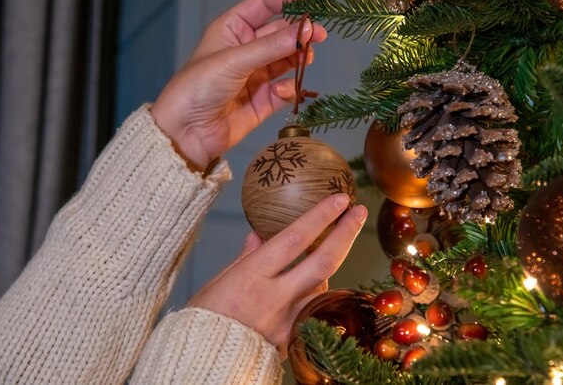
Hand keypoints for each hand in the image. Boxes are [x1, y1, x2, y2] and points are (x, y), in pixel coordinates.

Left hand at [150, 0, 327, 170]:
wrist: (186, 132)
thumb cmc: (199, 87)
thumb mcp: (235, 60)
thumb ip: (273, 46)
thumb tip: (308, 30)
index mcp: (232, 30)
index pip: (264, 6)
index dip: (287, 2)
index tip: (310, 7)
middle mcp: (245, 50)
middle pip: (280, 34)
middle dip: (299, 35)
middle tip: (319, 37)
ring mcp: (255, 76)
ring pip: (286, 61)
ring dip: (297, 60)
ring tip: (304, 62)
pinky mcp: (263, 101)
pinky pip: (284, 90)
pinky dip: (288, 89)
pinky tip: (281, 92)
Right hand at [187, 193, 367, 356]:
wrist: (204, 363)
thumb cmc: (204, 320)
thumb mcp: (218, 282)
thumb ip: (244, 258)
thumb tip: (258, 235)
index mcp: (251, 277)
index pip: (294, 239)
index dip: (320, 217)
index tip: (339, 199)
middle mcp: (275, 299)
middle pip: (323, 262)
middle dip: (345, 233)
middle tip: (359, 212)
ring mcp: (289, 322)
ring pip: (323, 288)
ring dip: (331, 265)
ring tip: (331, 247)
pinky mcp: (294, 340)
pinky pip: (313, 311)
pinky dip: (317, 294)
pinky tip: (314, 284)